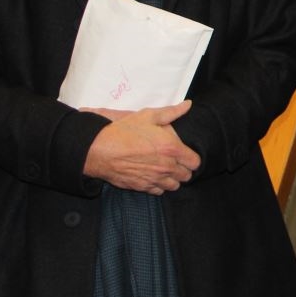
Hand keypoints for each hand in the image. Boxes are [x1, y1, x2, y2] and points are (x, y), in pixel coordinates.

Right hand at [82, 100, 200, 194]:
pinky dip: (158, 185)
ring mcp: (154, 179)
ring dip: (172, 179)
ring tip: (164, 169)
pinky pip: (158, 192)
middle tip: (174, 160)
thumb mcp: (148, 115)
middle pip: (186, 176)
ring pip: (174, 186)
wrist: (100, 149)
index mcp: (172, 149)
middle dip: (183, 168)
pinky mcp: (142, 187)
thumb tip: (188, 105)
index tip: (185, 154)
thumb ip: (171, 112)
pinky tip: (152, 175)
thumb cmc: (125, 131)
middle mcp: (166, 167)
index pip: (195, 162)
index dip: (192, 158)